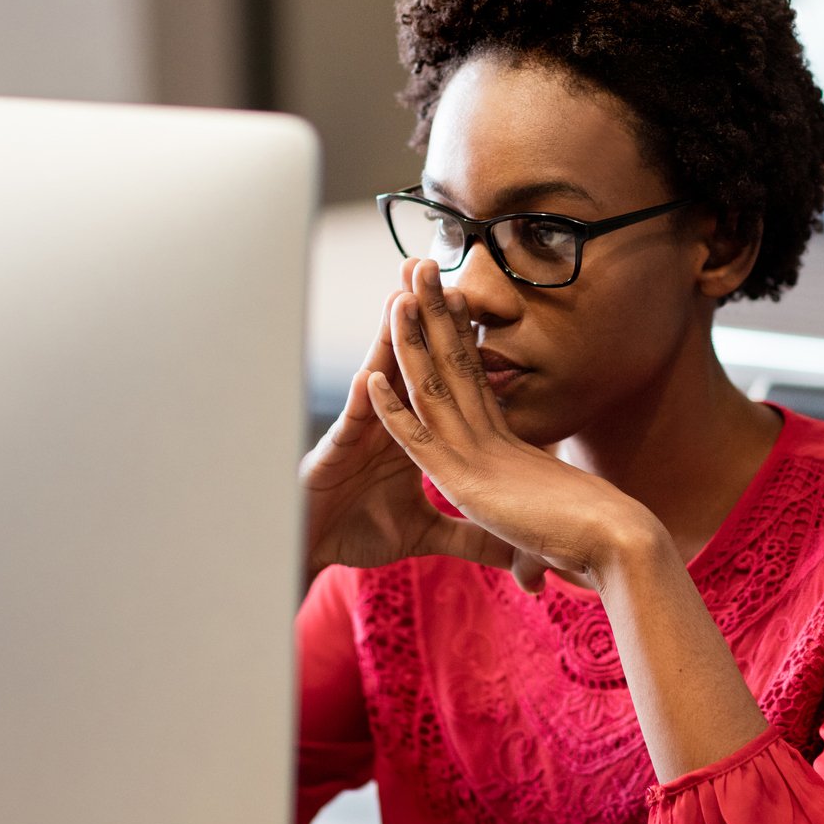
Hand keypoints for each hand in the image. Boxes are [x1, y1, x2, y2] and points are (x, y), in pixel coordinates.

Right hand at [300, 261, 515, 576]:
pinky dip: (364, 401)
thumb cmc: (359, 536)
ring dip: (392, 340)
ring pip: (381, 379)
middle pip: (411, 362)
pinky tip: (369, 375)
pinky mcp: (338, 456)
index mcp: (414, 437)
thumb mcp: (426, 535)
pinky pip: (354, 424)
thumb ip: (468, 536)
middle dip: (422, 317)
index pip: (437, 381)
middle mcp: (389, 425)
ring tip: (402, 297)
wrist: (312, 555)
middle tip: (434, 269)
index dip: (454, 344)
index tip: (474, 303)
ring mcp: (363, 435)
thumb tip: (512, 548)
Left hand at [366, 260, 659, 593]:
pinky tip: (369, 379)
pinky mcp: (466, 482)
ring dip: (411, 340)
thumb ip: (532, 556)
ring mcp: (478, 455)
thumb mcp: (550, 542)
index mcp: (510, 445)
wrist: (621, 544)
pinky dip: (393, 411)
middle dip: (436, 315)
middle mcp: (491, 439)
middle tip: (423, 267)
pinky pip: (421, 439)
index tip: (445, 299)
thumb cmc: (596, 545)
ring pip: (435, 388)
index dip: (457, 338)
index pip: (474, 382)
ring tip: (397, 291)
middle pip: (456, 365)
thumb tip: (534, 582)